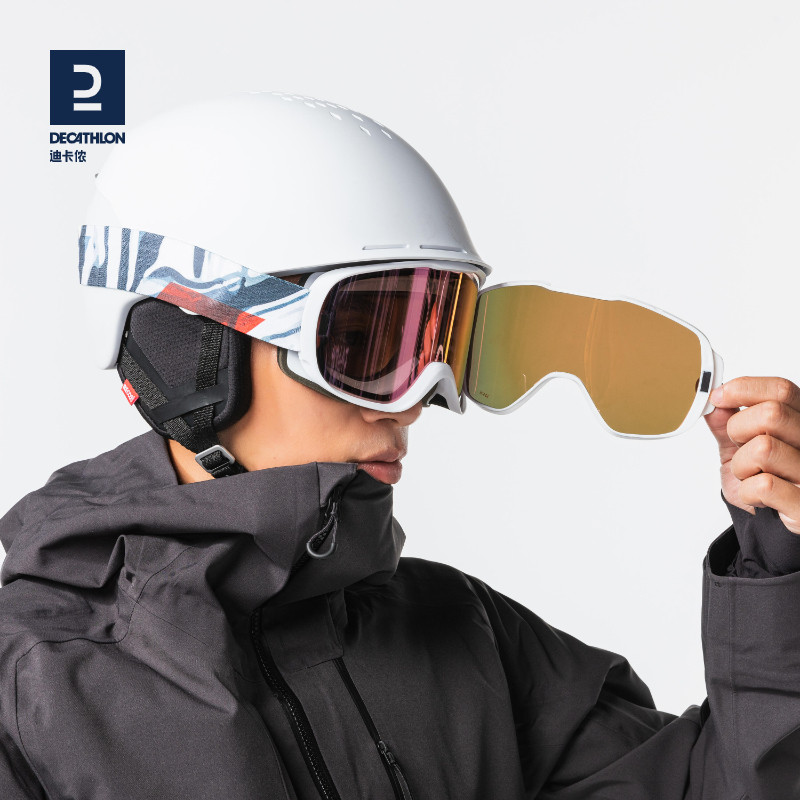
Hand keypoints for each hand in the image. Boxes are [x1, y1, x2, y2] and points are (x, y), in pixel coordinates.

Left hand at [705, 377, 799, 533]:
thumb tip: (714, 402)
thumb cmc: (761, 482)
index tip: (719, 396)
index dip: (744, 389)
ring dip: (742, 465)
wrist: (770, 526)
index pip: (780, 390)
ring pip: (763, 448)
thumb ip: (726, 424)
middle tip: (738, 446)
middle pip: (771, 413)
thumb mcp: (738, 448)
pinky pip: (764, 485)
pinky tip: (757, 496)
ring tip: (749, 476)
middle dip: (738, 429)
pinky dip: (748, 491)